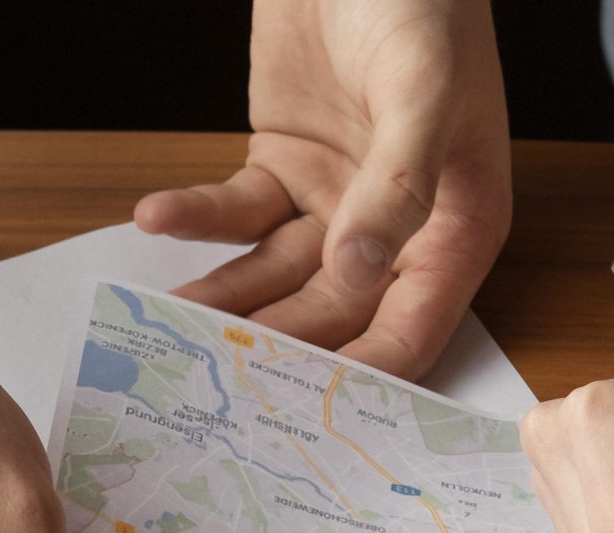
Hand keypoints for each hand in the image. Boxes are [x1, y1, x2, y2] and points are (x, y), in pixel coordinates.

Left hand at [133, 0, 511, 379]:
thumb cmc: (426, 5)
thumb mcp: (424, 94)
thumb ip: (397, 184)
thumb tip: (360, 269)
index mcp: (456, 228)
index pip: (413, 326)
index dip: (365, 375)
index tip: (310, 411)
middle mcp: (399, 229)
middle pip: (335, 314)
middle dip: (279, 347)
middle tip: (220, 380)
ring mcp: (337, 201)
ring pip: (277, 276)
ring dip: (227, 301)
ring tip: (172, 325)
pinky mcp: (284, 166)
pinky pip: (238, 213)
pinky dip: (197, 218)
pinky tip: (156, 218)